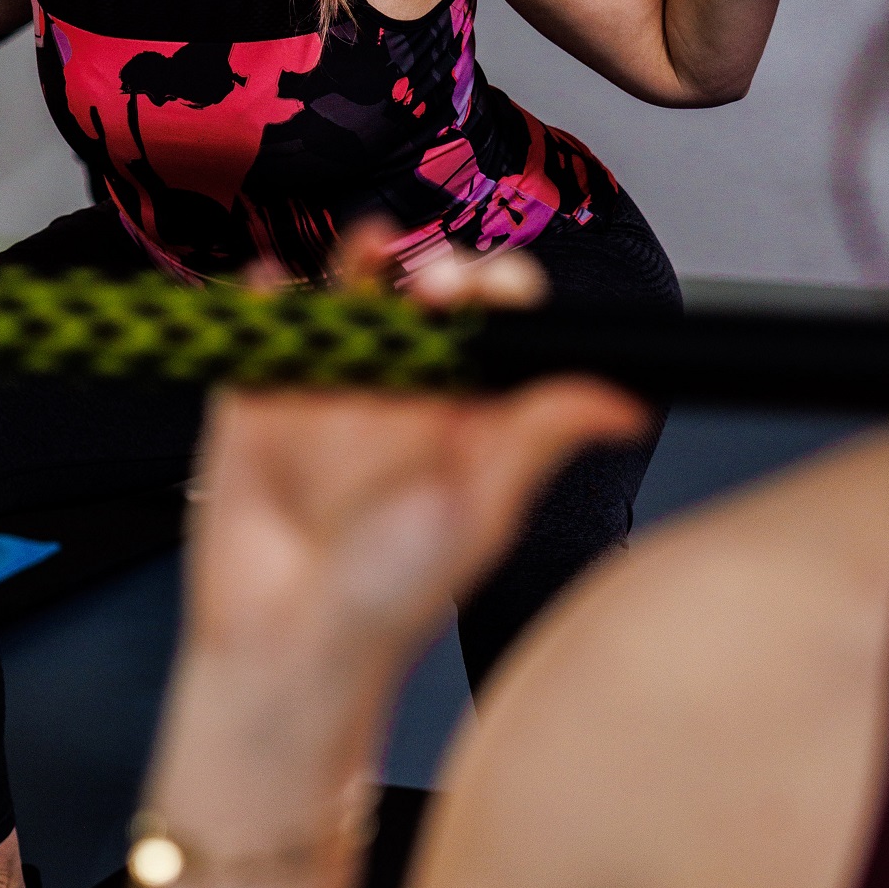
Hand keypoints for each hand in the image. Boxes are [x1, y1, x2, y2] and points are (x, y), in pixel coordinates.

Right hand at [184, 226, 644, 685]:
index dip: (498, 290)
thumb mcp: (478, 511)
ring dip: (362, 256)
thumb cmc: (389, 594)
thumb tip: (627, 405)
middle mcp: (402, 388)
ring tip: (372, 247)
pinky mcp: (260, 391)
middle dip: (435, 265)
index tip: (492, 291)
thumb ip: (539, 437)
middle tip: (433, 286)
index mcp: (464, 410)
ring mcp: (330, 385)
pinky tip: (282, 283)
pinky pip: (266, 321)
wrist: (285, 639)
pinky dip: (269, 291)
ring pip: (348, 291)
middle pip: (423, 290)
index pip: (495, 321)